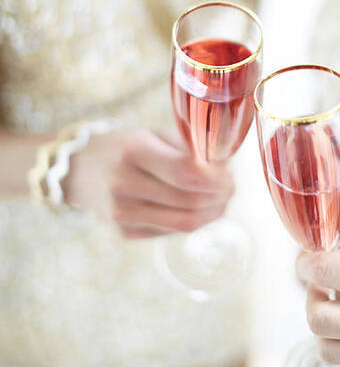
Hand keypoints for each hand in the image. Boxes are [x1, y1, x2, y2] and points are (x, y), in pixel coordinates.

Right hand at [65, 128, 234, 237]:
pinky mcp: (124, 232)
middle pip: (190, 202)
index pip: (188, 172)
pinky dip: (192, 221)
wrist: (80, 168)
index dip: (217, 178)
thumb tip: (226, 167)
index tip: (231, 173)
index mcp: (134, 151)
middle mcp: (124, 184)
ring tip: (222, 200)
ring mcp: (122, 213)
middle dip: (220, 197)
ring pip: (184, 224)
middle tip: (232, 187)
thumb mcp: (153, 133)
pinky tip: (199, 209)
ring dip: (212, 214)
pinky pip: (171, 232)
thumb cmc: (125, 146)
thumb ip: (189, 148)